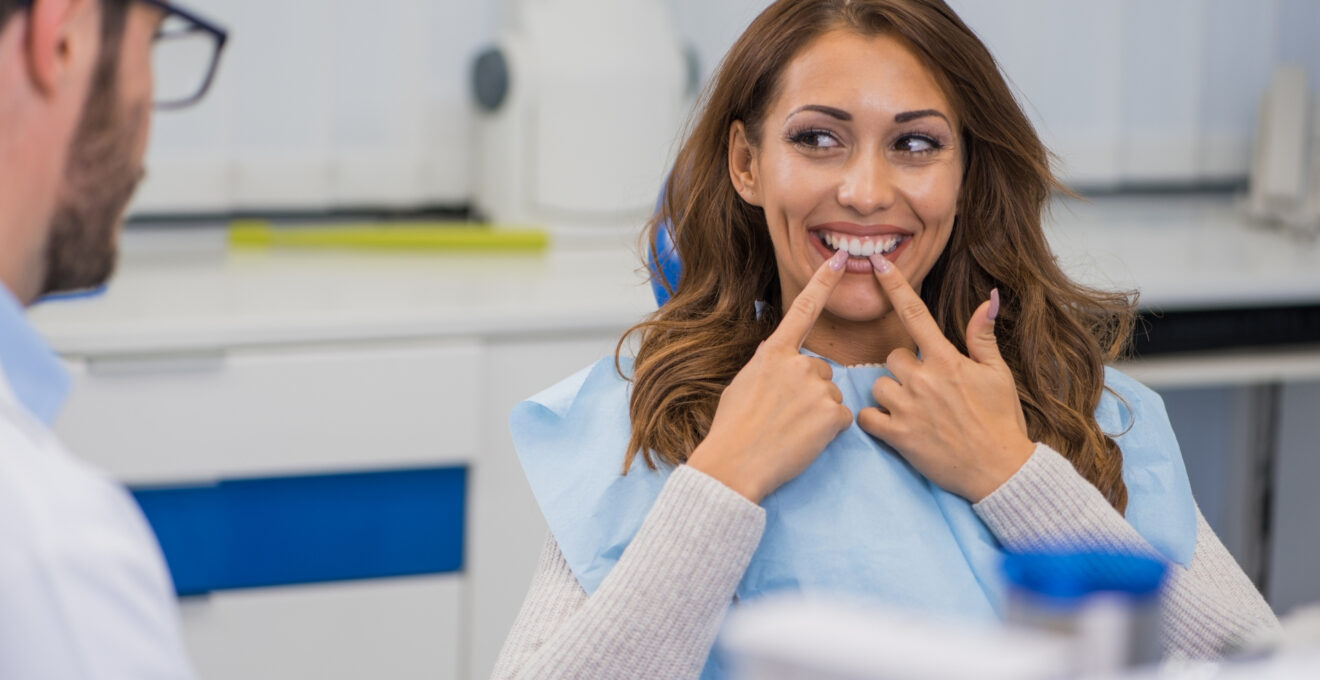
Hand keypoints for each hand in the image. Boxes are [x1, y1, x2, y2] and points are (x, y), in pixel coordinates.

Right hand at [687, 249, 854, 503]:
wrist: (734, 464)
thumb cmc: (732, 429)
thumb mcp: (743, 384)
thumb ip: (769, 367)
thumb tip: (781, 364)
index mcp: (773, 353)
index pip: (803, 309)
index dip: (823, 282)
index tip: (840, 260)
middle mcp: (798, 363)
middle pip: (820, 371)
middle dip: (809, 392)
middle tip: (784, 416)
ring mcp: (817, 388)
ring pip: (830, 395)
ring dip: (818, 413)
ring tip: (790, 430)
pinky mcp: (832, 414)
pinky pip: (841, 418)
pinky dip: (828, 431)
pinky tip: (804, 440)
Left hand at [856, 254, 1034, 502]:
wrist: (999, 470)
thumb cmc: (1002, 421)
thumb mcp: (998, 374)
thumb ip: (982, 336)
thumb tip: (988, 299)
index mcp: (948, 360)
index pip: (915, 313)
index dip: (895, 285)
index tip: (878, 264)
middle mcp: (925, 379)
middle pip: (892, 357)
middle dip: (904, 370)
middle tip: (926, 391)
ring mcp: (909, 407)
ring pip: (878, 386)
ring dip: (891, 396)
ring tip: (915, 412)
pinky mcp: (898, 436)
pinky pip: (867, 416)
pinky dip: (875, 420)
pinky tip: (894, 426)